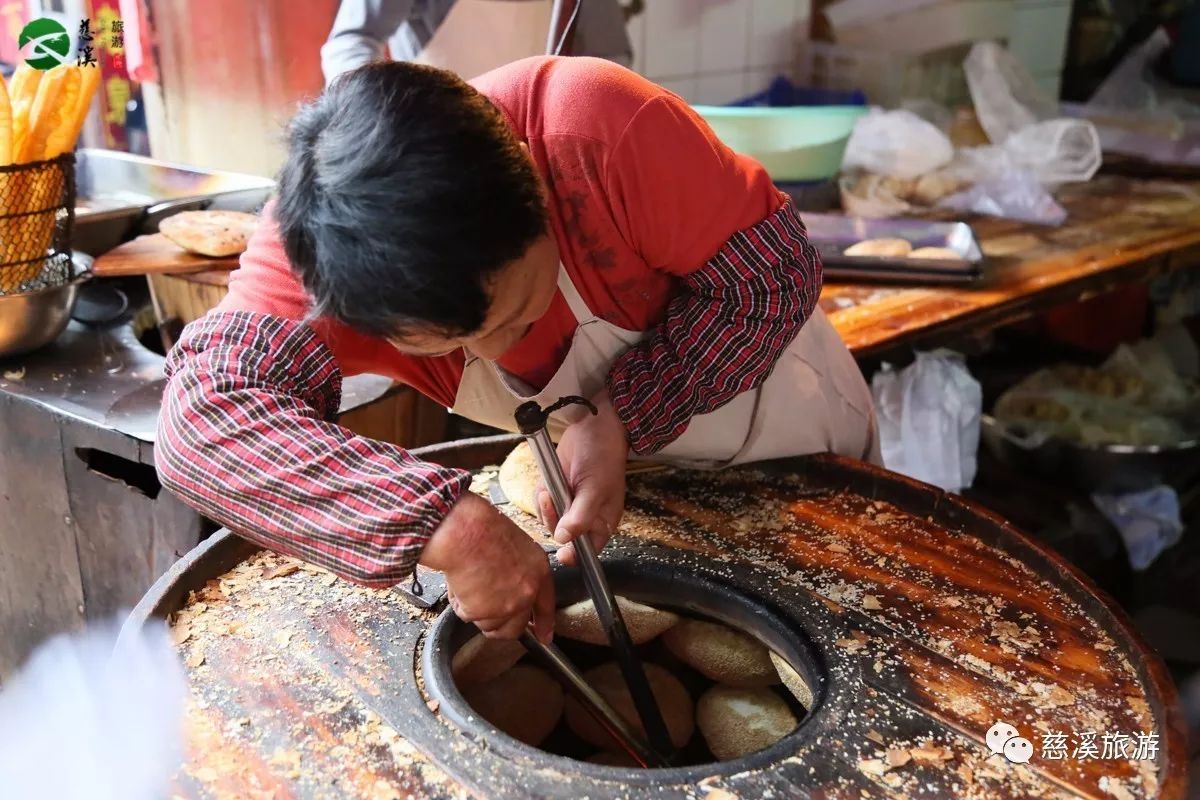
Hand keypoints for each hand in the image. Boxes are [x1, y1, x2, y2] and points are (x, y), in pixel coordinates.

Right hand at [420, 492, 553, 641]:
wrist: (466, 532)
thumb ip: (519, 572)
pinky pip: (468, 616)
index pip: (545, 606)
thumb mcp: (517, 547)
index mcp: (539, 573)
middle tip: (484, 609)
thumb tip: (510, 587)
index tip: (544, 638)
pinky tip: (460, 583)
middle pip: (515, 628)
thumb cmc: (485, 530)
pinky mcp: (484, 613)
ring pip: (489, 625)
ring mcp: (507, 607)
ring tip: (469, 583)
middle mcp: (527, 594)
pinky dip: (460, 604)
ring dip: (476, 611)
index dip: (544, 624)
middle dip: (499, 624)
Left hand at [536, 389, 628, 566]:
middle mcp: (585, 515)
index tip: (563, 555)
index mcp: (602, 520)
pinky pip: (542, 503)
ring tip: (552, 488)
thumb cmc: (603, 456)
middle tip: (554, 500)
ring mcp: (570, 503)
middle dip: (555, 518)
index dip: (576, 555)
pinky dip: (541, 494)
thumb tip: (565, 539)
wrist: (594, 425)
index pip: (589, 550)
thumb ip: (581, 517)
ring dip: (546, 505)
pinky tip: (548, 482)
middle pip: (563, 535)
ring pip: (549, 519)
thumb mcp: (595, 489)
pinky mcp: (556, 490)